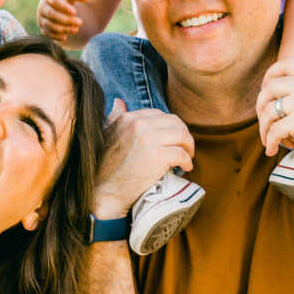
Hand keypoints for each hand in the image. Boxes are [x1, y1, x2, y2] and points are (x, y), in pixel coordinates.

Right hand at [37, 0, 87, 42]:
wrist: (52, 4)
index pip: (55, 1)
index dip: (64, 7)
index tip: (75, 12)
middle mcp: (43, 7)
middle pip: (51, 14)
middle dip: (66, 20)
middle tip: (80, 23)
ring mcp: (41, 18)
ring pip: (49, 24)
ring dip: (62, 29)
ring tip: (76, 30)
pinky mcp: (42, 27)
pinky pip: (47, 33)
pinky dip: (56, 36)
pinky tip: (65, 37)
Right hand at [91, 99, 194, 217]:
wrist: (105, 191)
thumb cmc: (106, 166)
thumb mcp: (106, 134)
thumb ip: (115, 116)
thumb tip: (119, 102)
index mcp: (128, 118)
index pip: (159, 114)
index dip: (170, 127)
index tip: (172, 139)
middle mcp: (138, 125)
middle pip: (174, 122)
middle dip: (183, 135)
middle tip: (185, 148)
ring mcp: (148, 140)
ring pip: (182, 135)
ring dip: (188, 147)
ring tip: (187, 157)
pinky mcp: (157, 157)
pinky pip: (182, 154)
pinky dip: (187, 161)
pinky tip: (185, 168)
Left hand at [256, 59, 293, 173]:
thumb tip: (282, 88)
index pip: (285, 64)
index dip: (269, 76)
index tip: (265, 91)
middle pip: (270, 87)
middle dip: (261, 106)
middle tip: (264, 120)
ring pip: (268, 110)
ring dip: (264, 127)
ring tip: (268, 139)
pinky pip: (274, 131)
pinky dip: (270, 142)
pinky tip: (272, 149)